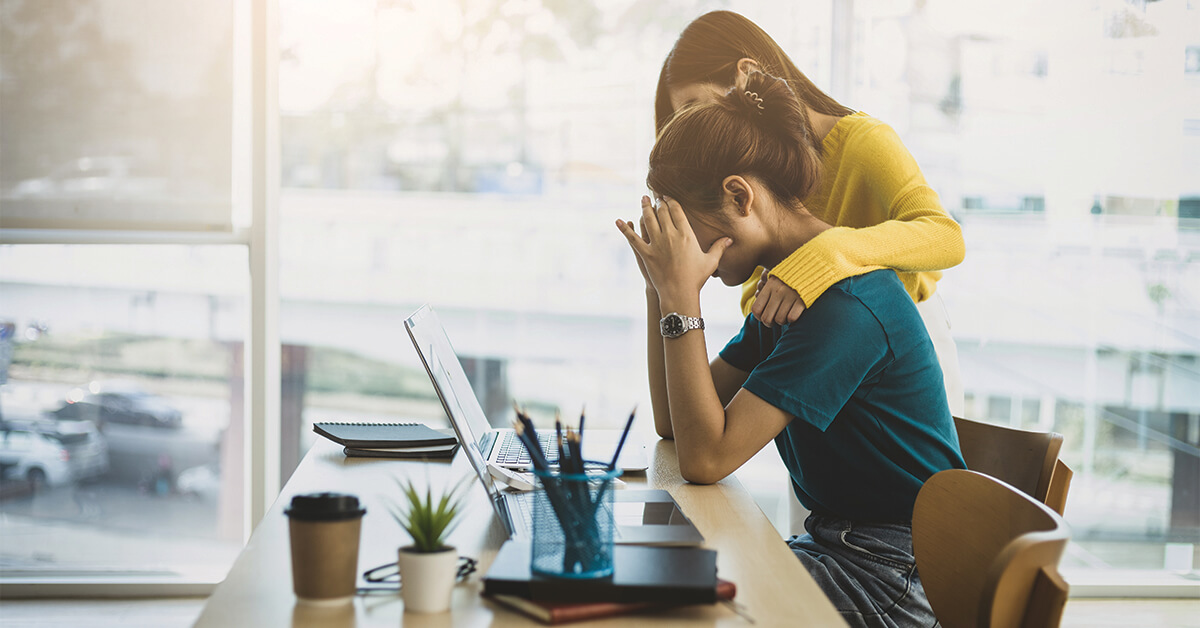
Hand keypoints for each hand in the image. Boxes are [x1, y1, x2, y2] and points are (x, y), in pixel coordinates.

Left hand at [616, 195, 730, 304]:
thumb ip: (719, 247)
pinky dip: (624, 229)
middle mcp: (670, 235)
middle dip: (658, 202)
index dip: (671, 201)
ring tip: (643, 199)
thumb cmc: (696, 278)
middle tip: (655, 196)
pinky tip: (618, 221)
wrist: (679, 293)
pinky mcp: (645, 253)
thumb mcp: (710, 262)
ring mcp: (656, 244)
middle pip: (662, 212)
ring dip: (645, 207)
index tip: (667, 197)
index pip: (677, 211)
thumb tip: (730, 239)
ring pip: (648, 220)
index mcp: (686, 234)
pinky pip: (633, 238)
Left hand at [751, 273, 805, 326]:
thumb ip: (765, 290)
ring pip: (779, 320)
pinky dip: (792, 319)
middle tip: (775, 320)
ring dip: (782, 321)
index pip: (756, 309)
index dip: (759, 317)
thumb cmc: (791, 277)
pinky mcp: (802, 300)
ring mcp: (790, 296)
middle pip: (766, 318)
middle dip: (770, 323)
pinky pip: (792, 318)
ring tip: (785, 314)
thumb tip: (757, 306)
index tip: (764, 316)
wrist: (812, 267)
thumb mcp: (775, 279)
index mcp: (769, 285)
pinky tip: (794, 312)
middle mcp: (778, 291)